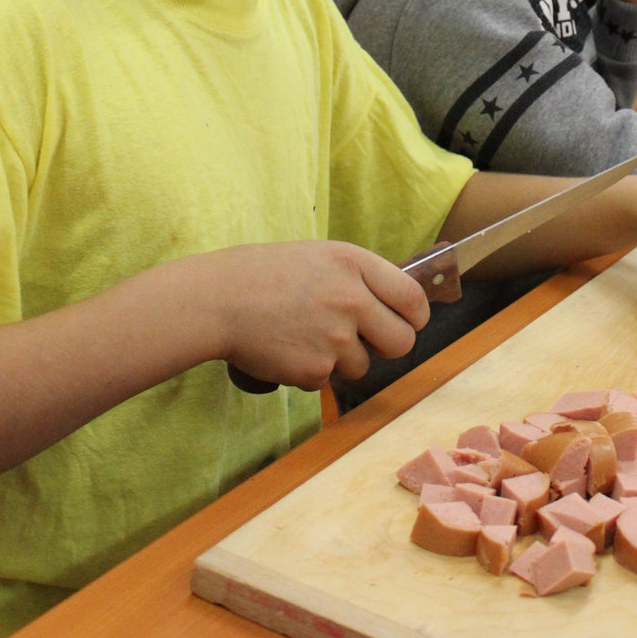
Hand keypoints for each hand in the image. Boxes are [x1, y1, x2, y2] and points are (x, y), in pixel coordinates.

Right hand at [213, 240, 429, 389]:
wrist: (220, 299)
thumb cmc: (267, 274)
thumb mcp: (321, 257)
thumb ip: (360, 278)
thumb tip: (395, 305)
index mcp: (355, 265)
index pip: (412, 299)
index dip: (416, 317)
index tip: (410, 323)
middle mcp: (352, 300)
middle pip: (402, 342)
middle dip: (389, 347)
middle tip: (367, 342)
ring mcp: (335, 337)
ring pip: (363, 365)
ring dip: (343, 360)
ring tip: (308, 336)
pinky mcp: (315, 369)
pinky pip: (328, 380)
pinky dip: (311, 372)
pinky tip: (289, 349)